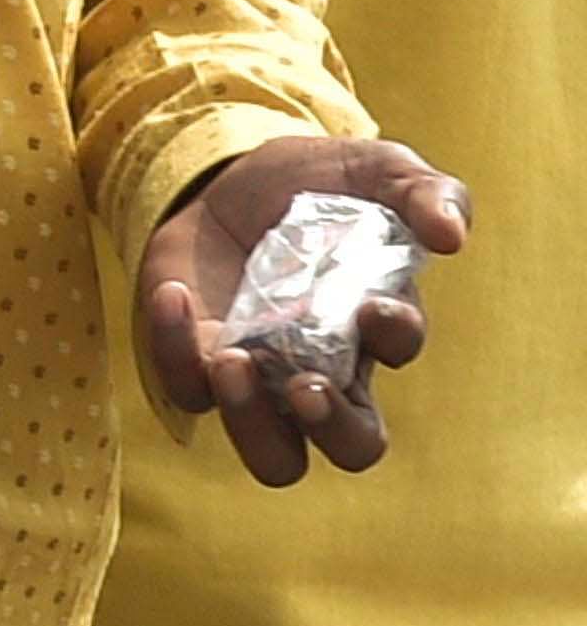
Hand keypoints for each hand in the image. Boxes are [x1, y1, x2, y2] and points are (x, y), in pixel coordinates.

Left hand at [137, 134, 467, 484]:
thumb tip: (451, 233)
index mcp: (377, 328)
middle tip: (305, 383)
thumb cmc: (322, 184)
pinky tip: (175, 293)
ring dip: (252, 423)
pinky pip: (187, 385)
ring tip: (232, 361)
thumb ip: (424, 192)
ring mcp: (261, 371)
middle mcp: (326, 365)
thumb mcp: (378, 171)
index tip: (372, 305)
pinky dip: (174, 348)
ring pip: (274, 454)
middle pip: (352, 446)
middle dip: (333, 427)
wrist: (230, 175)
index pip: (400, 357)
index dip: (395, 338)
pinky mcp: (197, 356)